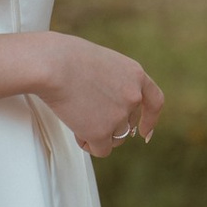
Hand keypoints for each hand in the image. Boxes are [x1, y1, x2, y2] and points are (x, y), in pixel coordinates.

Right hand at [35, 32, 163, 157]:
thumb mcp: (101, 63)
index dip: (150, 119)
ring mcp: (119, 115)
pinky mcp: (102, 132)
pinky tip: (75, 130)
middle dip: (111, 126)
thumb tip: (106, 104)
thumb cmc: (66, 57)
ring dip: (98, 134)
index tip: (145, 133)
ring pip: (114, 140)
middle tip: (86, 115)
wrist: (52, 64)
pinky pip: (100, 150)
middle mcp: (133, 96)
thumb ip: (112, 82)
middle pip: (128, 125)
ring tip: (77, 117)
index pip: (155, 101)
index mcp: (135, 74)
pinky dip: (88, 144)